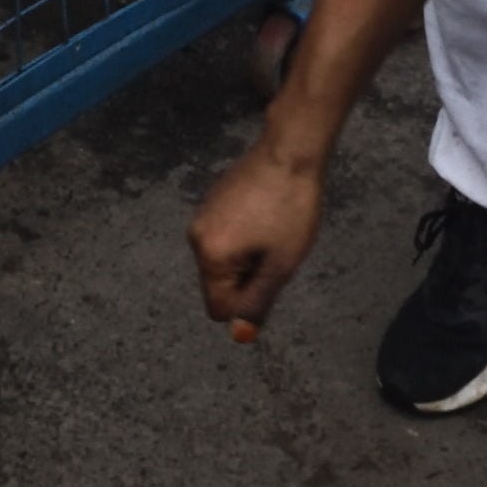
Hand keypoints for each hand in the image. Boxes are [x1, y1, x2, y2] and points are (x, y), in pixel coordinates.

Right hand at [187, 137, 327, 341]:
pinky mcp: (212, 201)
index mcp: (209, 255)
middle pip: (219, 285)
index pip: (218, 308)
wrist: (290, 151)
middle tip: (275, 251)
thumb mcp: (280, 265)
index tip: (270, 274)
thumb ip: (256, 303)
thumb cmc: (291, 208)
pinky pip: (225, 237)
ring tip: (273, 231)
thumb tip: (239, 335)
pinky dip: (245, 237)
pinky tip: (267, 215)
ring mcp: (202, 216)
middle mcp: (195, 237)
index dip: (247, 303)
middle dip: (248, 278)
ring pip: (224, 261)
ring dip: (248, 258)